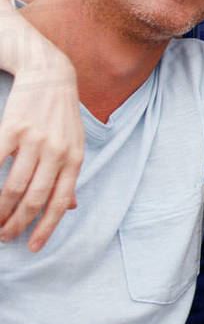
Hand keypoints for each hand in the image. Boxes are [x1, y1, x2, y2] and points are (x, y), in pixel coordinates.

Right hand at [0, 59, 83, 250]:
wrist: (51, 76)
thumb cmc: (61, 115)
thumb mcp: (75, 144)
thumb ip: (70, 175)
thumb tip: (71, 207)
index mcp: (74, 159)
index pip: (61, 202)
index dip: (46, 227)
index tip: (33, 247)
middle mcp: (57, 152)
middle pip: (34, 199)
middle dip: (17, 223)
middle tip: (4, 236)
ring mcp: (34, 141)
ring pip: (12, 187)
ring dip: (0, 210)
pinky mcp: (12, 130)